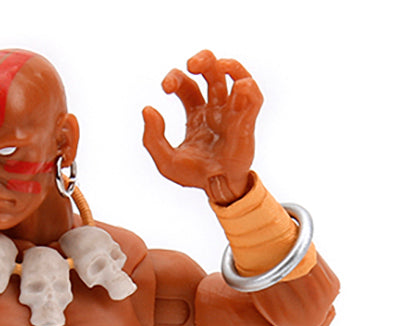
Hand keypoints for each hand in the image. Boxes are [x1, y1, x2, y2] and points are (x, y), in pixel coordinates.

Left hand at [140, 50, 261, 205]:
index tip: (166, 88)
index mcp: (196, 113)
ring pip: (237, 76)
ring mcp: (232, 112)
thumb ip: (152, 138)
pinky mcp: (247, 121)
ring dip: (228, 64)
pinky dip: (247, 86)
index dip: (176, 78)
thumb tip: (148, 109)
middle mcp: (215, 108)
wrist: (217, 189)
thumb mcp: (165, 160)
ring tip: (218, 65)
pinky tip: (236, 88)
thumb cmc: (195, 175)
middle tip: (191, 64)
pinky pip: (254, 97)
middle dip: (203, 60)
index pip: (187, 84)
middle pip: (212, 72)